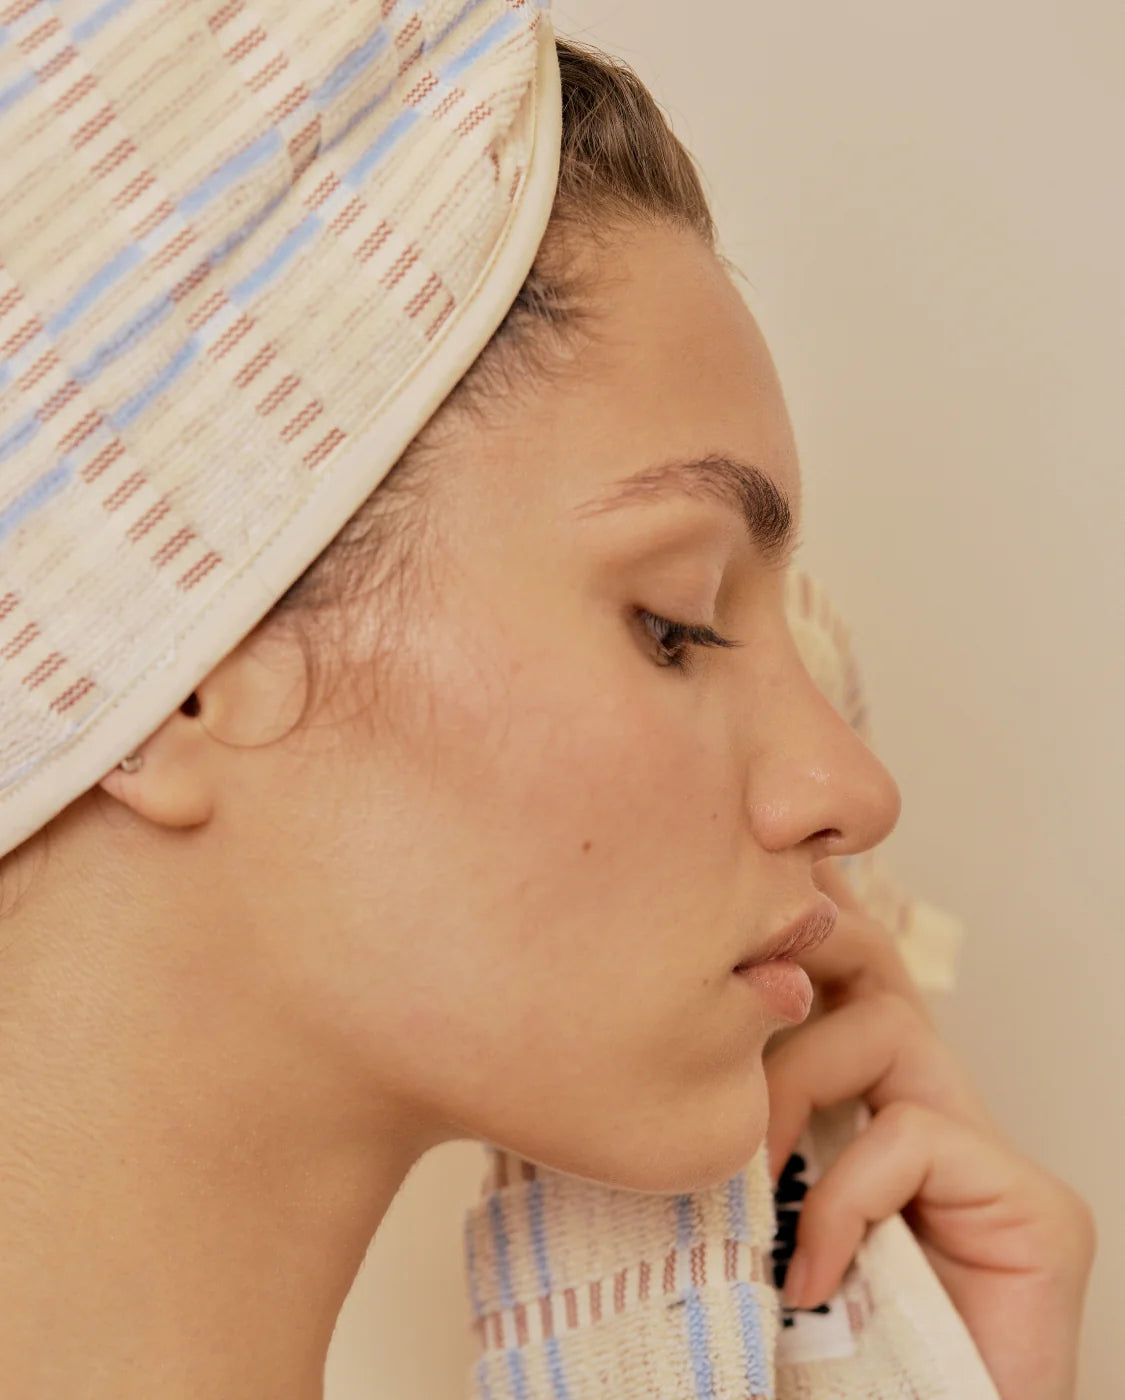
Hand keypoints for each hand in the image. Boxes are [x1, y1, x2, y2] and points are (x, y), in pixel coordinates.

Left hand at [763, 858, 1096, 1399]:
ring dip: (793, 1087)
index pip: (828, 984)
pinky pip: (909, 1136)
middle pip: (868, 968)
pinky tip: (811, 1270)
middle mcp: (933, 1111)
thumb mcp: (748, 1222)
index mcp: (868, 1110)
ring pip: (883, 1026)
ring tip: (750, 1173)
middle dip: (800, 943)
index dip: (779, 932)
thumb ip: (723, 1150)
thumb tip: (631, 1075)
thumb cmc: (820, 1356)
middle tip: (729, 979)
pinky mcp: (1036, 1209)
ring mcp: (989, 1157)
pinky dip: (841, 1198)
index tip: (714, 891)